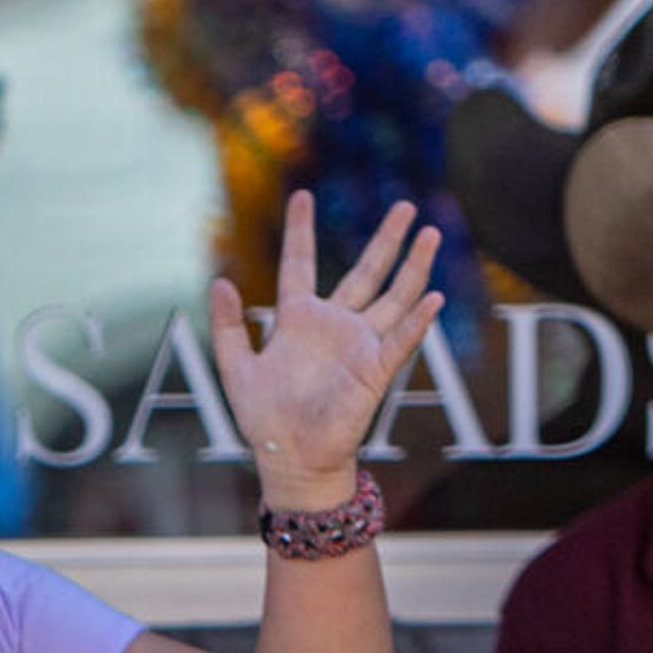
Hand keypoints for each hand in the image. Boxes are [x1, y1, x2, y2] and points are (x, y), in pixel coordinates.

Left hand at [210, 194, 444, 512]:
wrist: (290, 457)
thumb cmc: (264, 417)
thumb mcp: (236, 366)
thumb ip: (228, 324)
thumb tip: (220, 279)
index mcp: (298, 319)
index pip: (300, 263)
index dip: (301, 230)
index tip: (303, 196)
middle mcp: (335, 325)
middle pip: (367, 272)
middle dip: (387, 239)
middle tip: (406, 206)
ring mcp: (359, 345)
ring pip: (394, 297)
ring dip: (414, 267)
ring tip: (432, 233)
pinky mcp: (375, 370)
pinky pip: (400, 339)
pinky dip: (417, 319)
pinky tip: (433, 296)